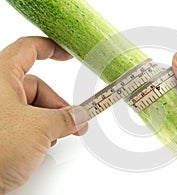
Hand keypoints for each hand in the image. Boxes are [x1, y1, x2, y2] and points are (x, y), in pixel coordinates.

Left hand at [0, 37, 88, 193]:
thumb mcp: (39, 128)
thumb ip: (65, 118)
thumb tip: (80, 116)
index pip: (28, 49)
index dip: (51, 48)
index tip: (68, 54)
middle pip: (37, 87)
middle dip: (59, 105)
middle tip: (76, 121)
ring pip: (32, 107)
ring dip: (51, 121)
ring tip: (60, 136)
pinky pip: (24, 122)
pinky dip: (38, 131)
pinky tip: (43, 144)